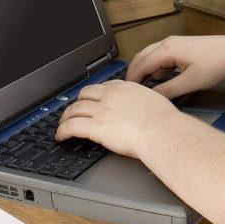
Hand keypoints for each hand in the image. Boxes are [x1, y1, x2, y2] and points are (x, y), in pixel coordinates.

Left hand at [55, 80, 177, 158]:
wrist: (161, 130)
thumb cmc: (163, 120)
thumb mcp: (154, 100)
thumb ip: (143, 101)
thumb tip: (145, 108)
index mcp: (126, 88)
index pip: (104, 87)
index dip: (95, 94)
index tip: (93, 100)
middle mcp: (111, 96)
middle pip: (85, 94)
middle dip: (77, 102)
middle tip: (75, 111)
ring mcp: (101, 110)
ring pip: (74, 109)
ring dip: (66, 117)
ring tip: (63, 124)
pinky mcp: (95, 127)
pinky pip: (71, 126)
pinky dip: (62, 130)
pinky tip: (61, 136)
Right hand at [127, 35, 224, 98]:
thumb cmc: (216, 63)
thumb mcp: (191, 82)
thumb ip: (168, 90)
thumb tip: (151, 97)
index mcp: (168, 49)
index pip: (141, 64)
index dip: (132, 80)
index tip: (126, 93)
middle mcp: (169, 42)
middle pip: (142, 57)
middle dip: (135, 73)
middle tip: (130, 91)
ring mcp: (176, 42)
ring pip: (152, 55)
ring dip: (146, 69)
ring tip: (143, 87)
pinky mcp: (183, 46)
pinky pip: (162, 55)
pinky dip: (156, 66)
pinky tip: (161, 78)